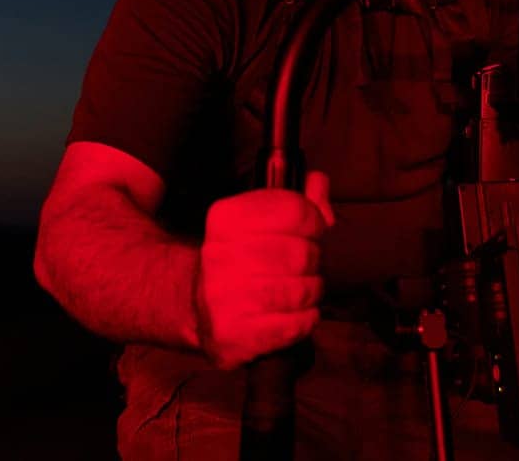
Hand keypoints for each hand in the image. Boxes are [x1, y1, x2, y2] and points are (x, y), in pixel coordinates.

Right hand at [193, 171, 333, 368]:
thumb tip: (318, 182)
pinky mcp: (232, 335)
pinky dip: (305, 320)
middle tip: (305, 267)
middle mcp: (218, 255)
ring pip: (301, 291)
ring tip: (300, 292)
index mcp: (226, 218)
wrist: (200, 311)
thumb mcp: (265, 224)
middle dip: (313, 262)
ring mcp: (222, 298)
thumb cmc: (244, 262)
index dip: (314, 222)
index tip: (311, 232)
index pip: (294, 210)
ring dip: (311, 292)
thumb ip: (298, 202)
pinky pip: (294, 325)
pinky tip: (294, 315)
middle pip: (301, 254)